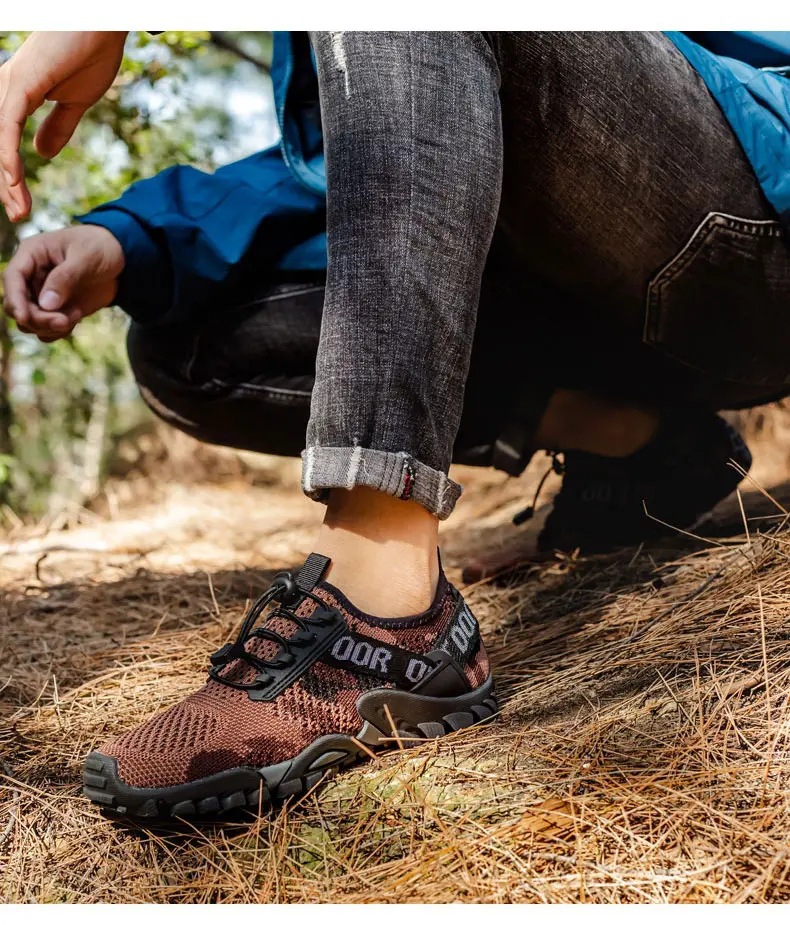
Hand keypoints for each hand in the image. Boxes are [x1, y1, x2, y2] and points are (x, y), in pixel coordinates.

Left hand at [0, 31, 127, 221]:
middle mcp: (6, 93)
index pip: (5, 146)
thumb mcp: (76, 103)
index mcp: (17, 98)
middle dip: (4, 188)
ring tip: (19, 210)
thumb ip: (59, 128)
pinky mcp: (21, 85)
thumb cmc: (91, 54)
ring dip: (6, 182)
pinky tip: (14, 182)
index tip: (21, 206)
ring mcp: (10, 88)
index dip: (11, 179)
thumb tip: (43, 153)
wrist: (102, 25)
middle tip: (18, 216)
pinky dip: (9, 158)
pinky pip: (7, 128)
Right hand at [3, 225, 124, 341]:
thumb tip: (45, 304)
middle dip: (38, 319)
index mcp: (32, 254)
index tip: (24, 318)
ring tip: (76, 316)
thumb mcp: (87, 256)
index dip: (15, 299)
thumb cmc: (100, 247)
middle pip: (19, 306)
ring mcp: (42, 295)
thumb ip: (66, 278)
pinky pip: (48, 329)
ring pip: (31, 322)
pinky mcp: (56, 309)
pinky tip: (77, 316)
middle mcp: (31, 276)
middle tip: (64, 322)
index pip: (12, 278)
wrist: (121, 259)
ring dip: (50, 327)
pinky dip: (60, 330)